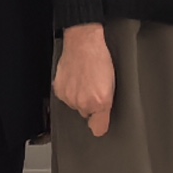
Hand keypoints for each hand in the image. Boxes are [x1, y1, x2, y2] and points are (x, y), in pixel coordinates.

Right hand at [53, 22, 116, 137]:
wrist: (84, 43)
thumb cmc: (100, 58)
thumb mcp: (113, 82)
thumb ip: (107, 103)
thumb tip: (102, 117)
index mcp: (101, 102)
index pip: (98, 129)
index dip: (100, 124)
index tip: (100, 122)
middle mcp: (84, 103)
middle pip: (86, 114)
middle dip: (90, 105)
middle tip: (94, 89)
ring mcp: (70, 97)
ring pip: (75, 105)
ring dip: (79, 97)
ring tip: (84, 81)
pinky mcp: (59, 91)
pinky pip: (65, 97)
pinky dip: (69, 90)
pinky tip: (75, 79)